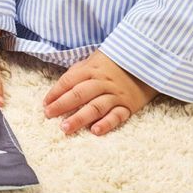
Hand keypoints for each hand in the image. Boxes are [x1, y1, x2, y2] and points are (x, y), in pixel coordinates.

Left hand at [42, 49, 158, 135]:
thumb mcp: (94, 60)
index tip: (45, 104)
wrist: (147, 61)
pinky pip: (117, 116)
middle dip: (62, 105)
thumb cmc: (113, 63)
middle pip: (80, 94)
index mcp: (91, 69)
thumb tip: (58, 89)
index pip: (69, 81)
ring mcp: (116, 94)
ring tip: (65, 128)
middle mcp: (103, 82)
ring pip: (95, 107)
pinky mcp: (128, 106)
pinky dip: (106, 124)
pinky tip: (95, 131)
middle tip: (48, 115)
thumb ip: (77, 72)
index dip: (55, 92)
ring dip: (79, 118)